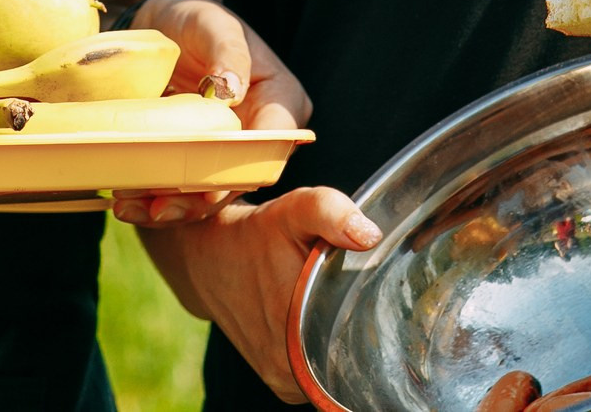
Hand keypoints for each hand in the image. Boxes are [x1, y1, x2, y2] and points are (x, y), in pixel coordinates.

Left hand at [112, 0, 312, 227]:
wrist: (157, 28)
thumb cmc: (194, 20)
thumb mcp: (212, 23)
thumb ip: (227, 52)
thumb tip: (231, 90)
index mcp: (279, 100)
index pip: (276, 141)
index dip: (246, 167)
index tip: (212, 187)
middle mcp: (257, 135)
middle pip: (239, 178)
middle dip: (199, 199)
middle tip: (160, 207)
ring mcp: (223, 153)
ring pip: (206, 194)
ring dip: (170, 206)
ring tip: (131, 206)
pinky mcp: (190, 162)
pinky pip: (177, 189)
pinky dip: (151, 200)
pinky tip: (124, 203)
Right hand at [167, 190, 380, 402]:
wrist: (204, 258)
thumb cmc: (255, 234)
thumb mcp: (293, 211)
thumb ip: (330, 213)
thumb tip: (368, 235)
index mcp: (296, 336)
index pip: (363, 353)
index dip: (382, 329)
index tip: (385, 302)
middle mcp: (287, 370)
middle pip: (352, 364)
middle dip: (365, 333)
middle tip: (363, 295)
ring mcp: (281, 379)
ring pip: (334, 371)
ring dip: (344, 344)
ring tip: (342, 305)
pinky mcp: (277, 378)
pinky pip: (316, 374)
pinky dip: (325, 352)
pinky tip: (323, 321)